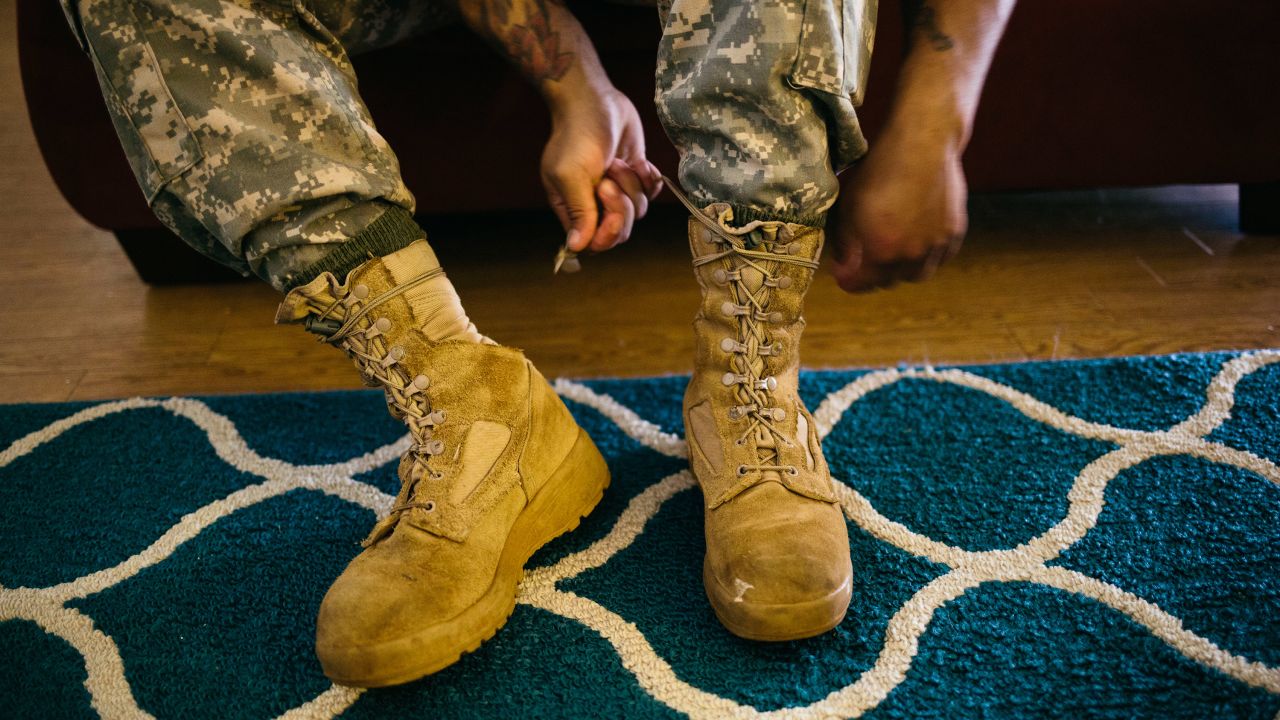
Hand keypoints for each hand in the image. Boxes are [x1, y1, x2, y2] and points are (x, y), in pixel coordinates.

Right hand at [541, 87, 662, 252]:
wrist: (594, 99)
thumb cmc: (577, 134)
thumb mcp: (571, 174)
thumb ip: (578, 211)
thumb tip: (575, 248)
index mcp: (572, 208)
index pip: (594, 242)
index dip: (607, 233)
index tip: (610, 211)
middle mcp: (594, 204)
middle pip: (621, 231)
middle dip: (621, 206)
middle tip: (610, 179)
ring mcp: (617, 190)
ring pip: (638, 210)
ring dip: (632, 185)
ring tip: (616, 162)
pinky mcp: (634, 175)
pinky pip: (651, 193)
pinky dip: (648, 178)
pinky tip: (636, 161)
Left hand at [829, 122, 967, 292]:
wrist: (923, 144)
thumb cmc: (881, 171)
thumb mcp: (849, 205)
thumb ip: (845, 243)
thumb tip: (843, 265)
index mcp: (882, 252)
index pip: (862, 283)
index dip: (849, 282)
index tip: (842, 277)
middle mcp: (912, 256)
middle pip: (889, 281)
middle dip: (874, 276)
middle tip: (864, 263)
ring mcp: (937, 245)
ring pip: (917, 273)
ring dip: (902, 270)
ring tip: (892, 256)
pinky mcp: (954, 231)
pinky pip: (940, 257)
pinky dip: (927, 257)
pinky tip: (917, 244)